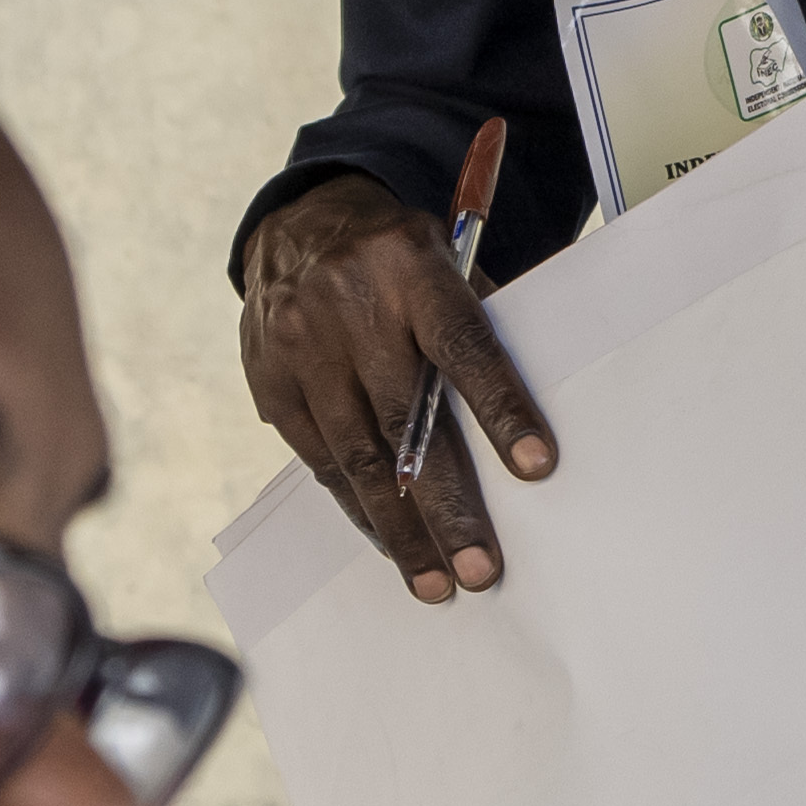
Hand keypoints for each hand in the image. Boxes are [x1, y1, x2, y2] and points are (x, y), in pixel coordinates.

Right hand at [239, 171, 551, 598]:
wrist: (301, 223)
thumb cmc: (401, 258)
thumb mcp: (451, 260)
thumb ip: (482, 326)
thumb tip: (524, 426)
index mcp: (411, 268)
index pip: (463, 345)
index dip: (500, 407)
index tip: (536, 467)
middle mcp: (349, 307)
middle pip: (403, 421)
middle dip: (445, 506)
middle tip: (479, 569)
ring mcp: (301, 347)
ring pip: (355, 455)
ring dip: (399, 528)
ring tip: (434, 582)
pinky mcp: (269, 380)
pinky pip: (319, 459)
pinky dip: (358, 506)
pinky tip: (390, 541)